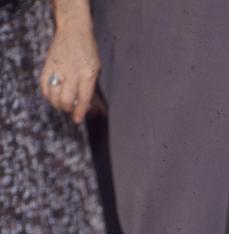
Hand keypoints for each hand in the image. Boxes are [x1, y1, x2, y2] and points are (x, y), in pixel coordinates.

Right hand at [39, 5, 98, 123]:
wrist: (74, 30)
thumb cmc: (89, 51)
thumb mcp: (95, 68)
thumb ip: (90, 86)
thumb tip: (85, 105)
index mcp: (88, 74)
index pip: (83, 99)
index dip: (79, 112)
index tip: (77, 120)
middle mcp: (73, 73)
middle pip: (65, 100)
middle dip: (67, 109)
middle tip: (69, 109)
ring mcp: (59, 69)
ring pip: (53, 95)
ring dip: (56, 103)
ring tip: (61, 103)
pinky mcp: (48, 65)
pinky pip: (44, 86)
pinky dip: (47, 94)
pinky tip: (52, 95)